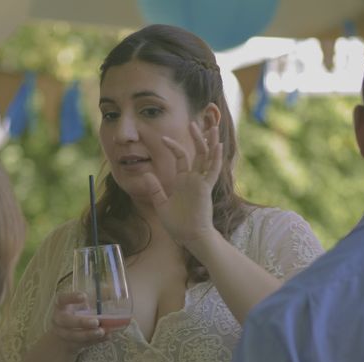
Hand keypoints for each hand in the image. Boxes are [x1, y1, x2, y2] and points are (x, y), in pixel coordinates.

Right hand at [50, 292, 106, 354]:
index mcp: (61, 305)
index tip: (84, 296)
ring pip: (74, 335)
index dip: (71, 298)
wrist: (64, 336)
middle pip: (65, 321)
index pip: (62, 299)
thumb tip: (114, 289)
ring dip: (89, 334)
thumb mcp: (83, 304)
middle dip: (81, 322)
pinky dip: (95, 341)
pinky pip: (82, 344)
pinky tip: (106, 337)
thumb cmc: (76, 314)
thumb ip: (96, 297)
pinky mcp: (70, 345)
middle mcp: (59, 319)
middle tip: (96, 322)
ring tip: (102, 332)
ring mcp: (62, 334)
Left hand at [142, 122, 222, 247]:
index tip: (163, 138)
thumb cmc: (177, 224)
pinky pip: (212, 171)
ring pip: (207, 158)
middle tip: (194, 123)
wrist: (189, 237)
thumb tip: (146, 174)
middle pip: (197, 153)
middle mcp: (193, 179)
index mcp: (183, 181)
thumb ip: (155, 189)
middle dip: (196, 138)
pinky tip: (217, 146)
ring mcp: (201, 183)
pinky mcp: (206, 189)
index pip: (181, 157)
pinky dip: (215, 159)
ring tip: (211, 128)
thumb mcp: (161, 204)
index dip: (173, 146)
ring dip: (209, 143)